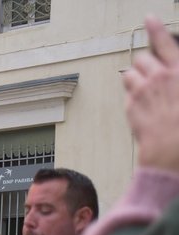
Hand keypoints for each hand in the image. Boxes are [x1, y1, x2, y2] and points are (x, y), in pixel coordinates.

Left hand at [124, 16, 178, 173]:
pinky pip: (127, 93)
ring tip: (147, 92)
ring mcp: (142, 90)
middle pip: (142, 58)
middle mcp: (160, 77)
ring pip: (130, 73)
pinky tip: (144, 108)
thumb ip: (177, 78)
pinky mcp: (130, 105)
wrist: (173, 149)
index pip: (165, 42)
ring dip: (136, 79)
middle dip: (146, 65)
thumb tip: (171, 73)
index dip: (156, 28)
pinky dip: (133, 97)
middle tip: (153, 78)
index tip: (149, 18)